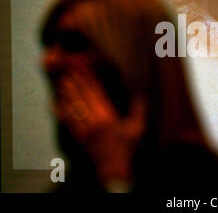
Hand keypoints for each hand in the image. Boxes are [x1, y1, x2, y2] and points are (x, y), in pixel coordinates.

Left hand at [55, 66, 145, 186]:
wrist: (113, 168)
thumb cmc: (127, 148)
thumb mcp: (137, 128)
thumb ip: (139, 110)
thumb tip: (140, 94)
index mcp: (108, 117)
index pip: (97, 94)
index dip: (90, 81)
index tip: (85, 70)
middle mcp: (94, 122)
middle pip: (82, 98)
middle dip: (76, 84)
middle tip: (69, 71)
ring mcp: (84, 130)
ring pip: (73, 108)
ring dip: (67, 94)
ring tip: (62, 82)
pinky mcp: (78, 137)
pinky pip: (67, 121)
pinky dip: (60, 111)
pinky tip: (55, 104)